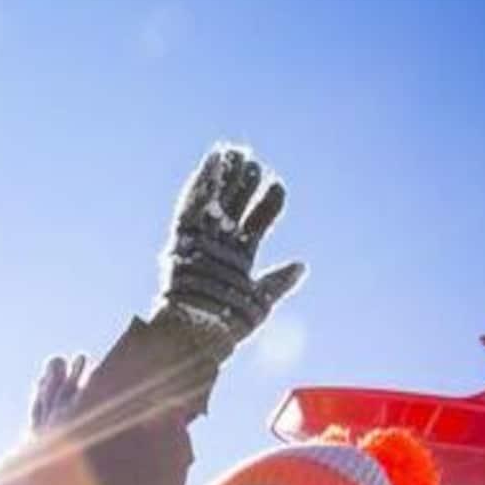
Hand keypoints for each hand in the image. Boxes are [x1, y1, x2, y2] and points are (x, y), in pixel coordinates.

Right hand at [155, 145, 303, 357]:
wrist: (197, 332)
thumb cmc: (226, 326)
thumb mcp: (261, 301)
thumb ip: (279, 282)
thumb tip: (302, 266)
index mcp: (238, 260)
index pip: (256, 224)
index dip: (268, 204)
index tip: (278, 185)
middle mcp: (219, 247)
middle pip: (233, 208)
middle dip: (244, 185)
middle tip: (252, 162)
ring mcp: (202, 242)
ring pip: (214, 202)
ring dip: (224, 178)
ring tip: (234, 153)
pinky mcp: (183, 240)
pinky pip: (192, 206)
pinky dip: (201, 184)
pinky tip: (212, 161)